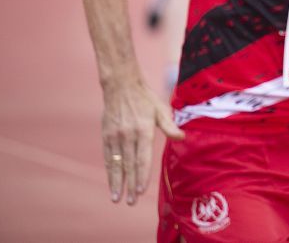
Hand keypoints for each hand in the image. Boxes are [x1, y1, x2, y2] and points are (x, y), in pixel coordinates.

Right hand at [101, 78, 183, 204]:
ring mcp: (115, 136)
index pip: (142, 158)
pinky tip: (111, 181)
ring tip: (116, 198)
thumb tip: (182, 137)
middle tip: (130, 202)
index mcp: (143, 130)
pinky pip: (108, 156)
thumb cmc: (145, 98)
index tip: (140, 191)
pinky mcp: (106, 135)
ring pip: (116, 163)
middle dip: (130, 185)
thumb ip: (169, 126)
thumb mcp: (160, 109)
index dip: (141, 176)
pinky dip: (110, 170)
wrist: (120, 86)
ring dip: (116, 182)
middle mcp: (128, 135)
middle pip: (129, 165)